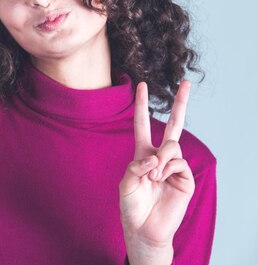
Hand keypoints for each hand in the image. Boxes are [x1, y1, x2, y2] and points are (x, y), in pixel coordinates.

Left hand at [119, 80, 195, 249]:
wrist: (144, 229)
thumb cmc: (131, 206)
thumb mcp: (126, 182)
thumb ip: (138, 165)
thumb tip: (156, 158)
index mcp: (142, 153)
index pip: (143, 124)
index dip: (141, 105)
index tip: (141, 85)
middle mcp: (160, 156)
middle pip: (174, 125)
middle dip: (180, 103)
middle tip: (186, 82)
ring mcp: (174, 166)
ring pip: (173, 146)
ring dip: (160, 159)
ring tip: (153, 176)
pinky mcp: (185, 178)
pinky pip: (179, 162)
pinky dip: (167, 168)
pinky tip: (161, 179)